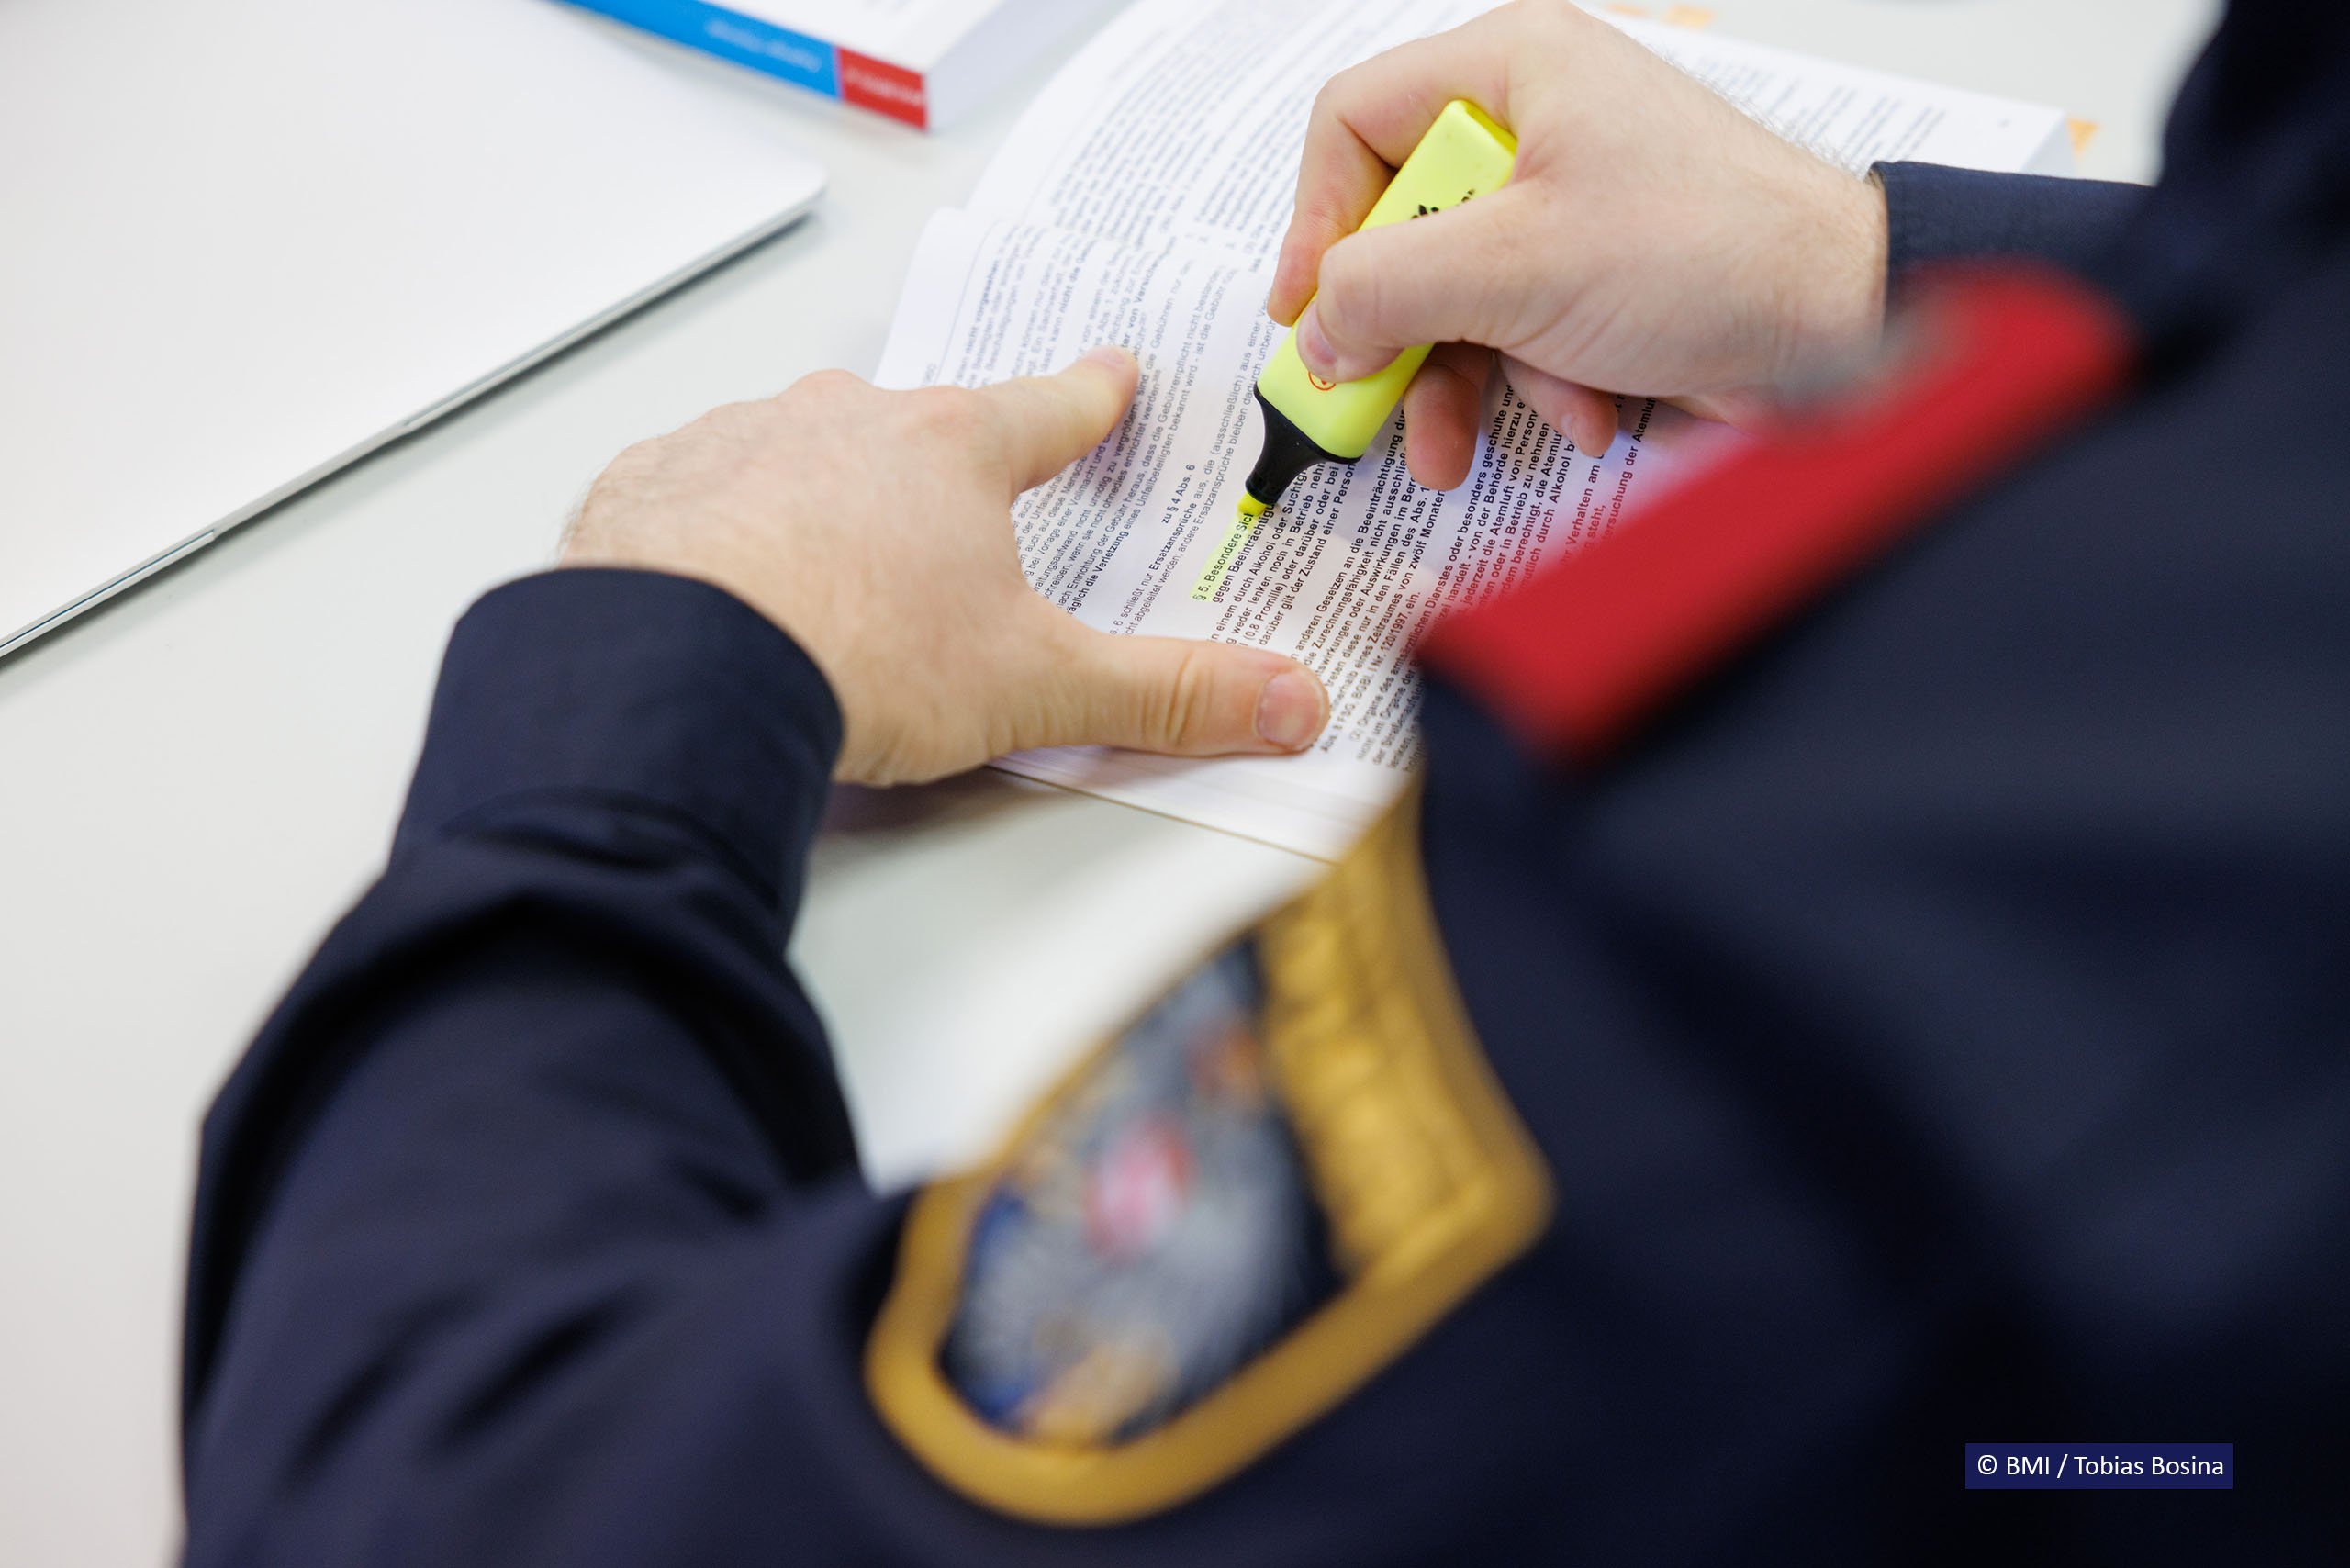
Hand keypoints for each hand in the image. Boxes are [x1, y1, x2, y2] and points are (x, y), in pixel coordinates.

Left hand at [561, 348, 1328, 784]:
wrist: (682, 667)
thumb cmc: (861, 653)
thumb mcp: (1038, 684)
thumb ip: (1167, 693)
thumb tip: (1288, 700)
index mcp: (953, 450)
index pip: (1049, 409)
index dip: (1091, 396)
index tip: (1111, 374)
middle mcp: (847, 422)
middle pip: (919, 424)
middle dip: (939, 459)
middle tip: (950, 502)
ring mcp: (743, 443)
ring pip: (803, 448)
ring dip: (823, 491)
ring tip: (829, 567)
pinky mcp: (655, 486)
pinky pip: (701, 488)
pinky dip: (720, 524)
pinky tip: (726, 583)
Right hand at [1267, 0, 1886, 483]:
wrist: (1846, 325)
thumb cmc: (1713, 252)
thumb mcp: (1514, 267)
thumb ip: (1386, 289)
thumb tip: (1316, 328)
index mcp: (1513, 67)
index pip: (1355, 120)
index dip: (1314, 217)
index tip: (1303, 309)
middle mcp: (1536, 123)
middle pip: (1399, 224)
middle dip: (1392, 328)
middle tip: (1365, 393)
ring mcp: (1569, 203)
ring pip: (1454, 294)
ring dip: (1452, 381)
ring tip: (1448, 449)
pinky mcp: (1599, 275)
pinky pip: (1519, 329)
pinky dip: (1534, 383)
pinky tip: (1580, 412)